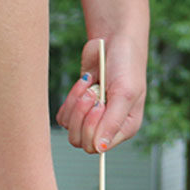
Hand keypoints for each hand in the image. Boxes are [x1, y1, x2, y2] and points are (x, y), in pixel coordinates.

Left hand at [54, 35, 147, 153]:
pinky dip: (70, 99)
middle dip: (81, 114)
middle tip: (93, 93)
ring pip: (70, 128)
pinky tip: (84, 84)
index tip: (100, 103)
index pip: (97, 146)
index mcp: (124, 128)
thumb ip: (112, 122)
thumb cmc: (125, 65)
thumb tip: (100, 149)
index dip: (92, 127)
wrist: (112, 40)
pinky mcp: (78, 106)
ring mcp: (92, 117)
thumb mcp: (124, 93)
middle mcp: (108, 126)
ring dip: (76, 104)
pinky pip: (63, 116)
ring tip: (90, 86)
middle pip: (80, 140)